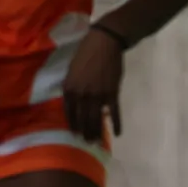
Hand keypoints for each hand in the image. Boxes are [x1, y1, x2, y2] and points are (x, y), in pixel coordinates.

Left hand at [62, 28, 125, 142]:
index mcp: (69, 87)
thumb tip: (75, 100)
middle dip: (85, 132)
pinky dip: (117, 123)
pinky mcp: (112, 93)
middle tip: (87, 142)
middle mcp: (82, 94)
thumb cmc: (85, 53)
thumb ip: (73, 86)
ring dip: (97, 131)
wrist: (104, 44)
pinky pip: (114, 112)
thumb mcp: (72, 69)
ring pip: (96, 118)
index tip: (75, 133)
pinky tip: (118, 133)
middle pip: (83, 118)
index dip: (73, 124)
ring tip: (98, 141)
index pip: (69, 111)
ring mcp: (97, 95)